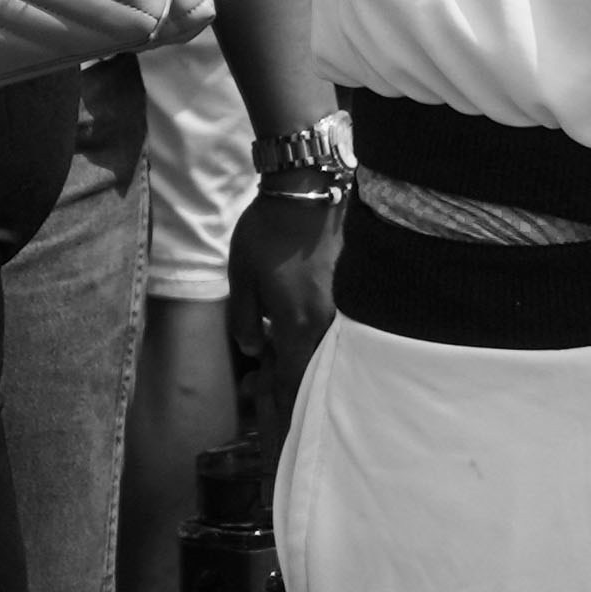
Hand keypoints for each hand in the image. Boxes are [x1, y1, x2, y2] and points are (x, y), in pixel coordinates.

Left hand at [230, 180, 342, 386]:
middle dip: (286, 383)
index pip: (292, 379)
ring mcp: (342, 307)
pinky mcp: (348, 290)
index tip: (259, 400)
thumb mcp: (241, 278)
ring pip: (323, 350)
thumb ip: (245, 320)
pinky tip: (294, 330)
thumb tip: (253, 348)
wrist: (306, 191)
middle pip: (312, 370)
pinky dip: (312, 338)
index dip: (276, 398)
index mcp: (299, 323)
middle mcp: (327, 322)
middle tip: (261, 383)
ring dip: (300, 360)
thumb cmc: (267, 234)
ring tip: (273, 355)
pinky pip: (331, 328)